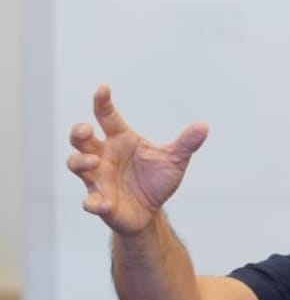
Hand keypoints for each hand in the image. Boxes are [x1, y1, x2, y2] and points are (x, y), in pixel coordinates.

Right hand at [66, 85, 207, 235]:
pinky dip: (94, 202)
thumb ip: (186, 143)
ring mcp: (98, 179)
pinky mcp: (100, 202)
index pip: (107, 116)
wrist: (150, 211)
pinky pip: (90, 201)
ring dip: (80, 162)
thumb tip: (204, 126)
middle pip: (80, 138)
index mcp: (121, 140)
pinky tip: (104, 203)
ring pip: (75, 164)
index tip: (103, 88)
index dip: (102, 101)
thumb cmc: (156, 180)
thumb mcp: (174, 160)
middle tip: (86, 129)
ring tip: (94, 162)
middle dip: (78, 132)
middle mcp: (104, 156)